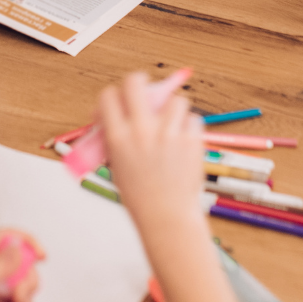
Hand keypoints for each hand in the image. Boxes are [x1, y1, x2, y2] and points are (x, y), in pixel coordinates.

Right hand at [97, 73, 245, 301]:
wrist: (167, 219)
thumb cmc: (139, 195)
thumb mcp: (116, 164)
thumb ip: (117, 136)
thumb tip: (121, 111)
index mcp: (118, 137)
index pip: (108, 95)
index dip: (113, 95)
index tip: (118, 103)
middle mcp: (141, 131)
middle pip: (136, 82)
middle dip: (140, 82)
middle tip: (145, 92)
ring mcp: (168, 135)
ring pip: (175, 99)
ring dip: (172, 107)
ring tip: (171, 123)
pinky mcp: (191, 142)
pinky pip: (193, 120)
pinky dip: (189, 127)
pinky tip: (184, 140)